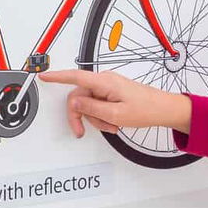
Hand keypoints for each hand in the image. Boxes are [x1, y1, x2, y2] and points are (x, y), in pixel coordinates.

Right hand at [38, 68, 191, 138]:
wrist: (164, 109)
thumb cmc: (145, 110)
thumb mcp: (115, 114)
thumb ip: (91, 108)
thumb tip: (74, 102)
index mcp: (104, 82)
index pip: (74, 76)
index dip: (57, 77)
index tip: (43, 76)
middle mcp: (105, 81)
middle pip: (79, 96)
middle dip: (81, 115)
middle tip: (81, 131)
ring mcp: (109, 87)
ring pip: (89, 103)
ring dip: (96, 118)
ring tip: (111, 126)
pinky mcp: (112, 93)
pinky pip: (98, 104)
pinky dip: (103, 116)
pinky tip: (114, 123)